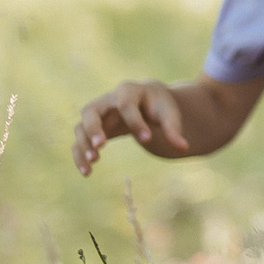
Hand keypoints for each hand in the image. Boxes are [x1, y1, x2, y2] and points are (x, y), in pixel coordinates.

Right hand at [72, 81, 189, 175]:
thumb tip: (184, 148)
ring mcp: (97, 114)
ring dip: (84, 144)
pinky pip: (79, 141)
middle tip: (101, 146)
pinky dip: (80, 155)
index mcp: (129, 91)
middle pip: (91, 111)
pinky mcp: (92, 128)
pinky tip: (87, 172)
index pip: (127, 105)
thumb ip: (173, 129)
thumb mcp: (169, 114)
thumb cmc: (158, 106)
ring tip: (94, 163)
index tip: (147, 139)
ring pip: (80, 127)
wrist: (147, 101)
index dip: (136, 122)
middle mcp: (107, 100)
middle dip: (94, 128)